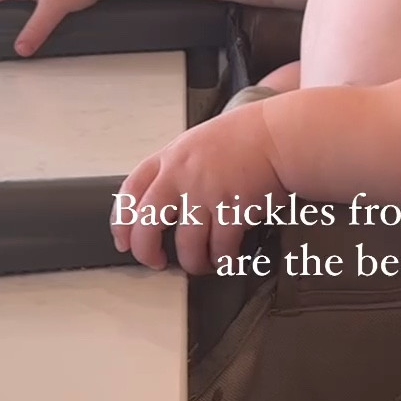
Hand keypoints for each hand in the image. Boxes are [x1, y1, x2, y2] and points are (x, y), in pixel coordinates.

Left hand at [112, 102, 285, 272]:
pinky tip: (227, 258)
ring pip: (187, 245)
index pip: (129, 193)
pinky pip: (221, 248)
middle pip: (147, 225)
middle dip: (147, 252)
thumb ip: (176, 168)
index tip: (124, 240)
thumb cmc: (244, 138)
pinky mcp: (233, 210)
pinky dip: (224, 259)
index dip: (121, 223)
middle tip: (155, 261)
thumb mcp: (197, 142)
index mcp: (170, 158)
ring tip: (202, 264)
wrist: (279, 135)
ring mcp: (207, 194)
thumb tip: (161, 203)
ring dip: (194, 263)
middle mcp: (183, 177)